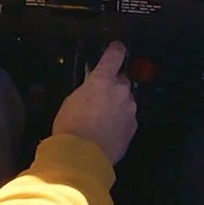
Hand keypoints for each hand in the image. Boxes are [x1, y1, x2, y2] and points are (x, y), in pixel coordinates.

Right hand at [52, 41, 136, 165]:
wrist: (82, 156)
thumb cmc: (70, 126)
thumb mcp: (72, 100)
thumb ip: (87, 89)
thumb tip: (93, 88)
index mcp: (103, 80)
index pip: (115, 55)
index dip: (116, 50)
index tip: (117, 48)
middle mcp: (121, 91)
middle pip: (122, 80)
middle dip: (114, 86)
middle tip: (100, 97)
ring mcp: (129, 109)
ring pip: (126, 100)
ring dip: (118, 104)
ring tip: (102, 118)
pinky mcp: (133, 127)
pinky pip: (128, 117)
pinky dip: (121, 120)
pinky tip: (108, 130)